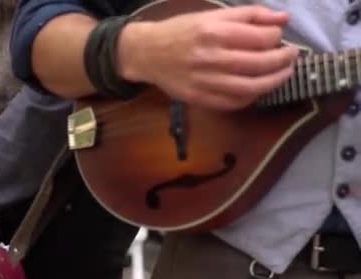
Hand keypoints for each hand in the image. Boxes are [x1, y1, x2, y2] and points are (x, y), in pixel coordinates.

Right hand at [117, 5, 298, 110]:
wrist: (148, 53)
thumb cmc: (181, 31)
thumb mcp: (212, 14)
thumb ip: (249, 15)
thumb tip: (283, 18)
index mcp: (215, 32)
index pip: (262, 38)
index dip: (278, 38)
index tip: (278, 38)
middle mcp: (212, 57)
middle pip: (261, 64)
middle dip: (284, 60)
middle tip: (290, 57)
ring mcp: (205, 81)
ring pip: (252, 87)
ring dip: (274, 81)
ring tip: (282, 73)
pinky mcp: (200, 98)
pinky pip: (234, 103)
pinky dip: (251, 97)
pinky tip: (256, 89)